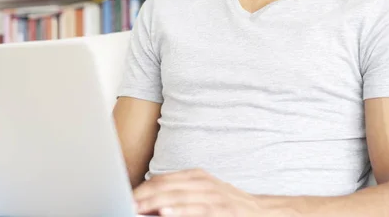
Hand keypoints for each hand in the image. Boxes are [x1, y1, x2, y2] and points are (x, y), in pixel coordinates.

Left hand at [133, 168, 263, 215]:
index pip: (163, 180)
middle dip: (144, 197)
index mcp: (196, 177)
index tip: (125, 198)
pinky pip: (198, 210)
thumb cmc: (228, 207)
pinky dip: (181, 211)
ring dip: (156, 203)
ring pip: (179, 197)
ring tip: (138, 208)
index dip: (143, 189)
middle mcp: (204, 182)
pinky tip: (166, 213)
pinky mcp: (223, 209)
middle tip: (126, 204)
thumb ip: (180, 195)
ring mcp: (214, 196)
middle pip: (167, 186)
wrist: (263, 213)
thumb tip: (149, 204)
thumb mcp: (203, 194)